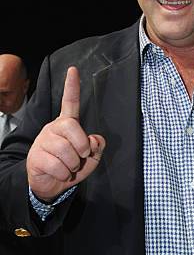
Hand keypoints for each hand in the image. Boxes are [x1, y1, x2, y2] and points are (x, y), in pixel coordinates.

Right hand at [27, 67, 105, 201]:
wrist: (51, 185)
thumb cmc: (71, 167)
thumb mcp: (90, 158)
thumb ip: (97, 147)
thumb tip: (95, 140)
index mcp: (67, 125)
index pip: (70, 102)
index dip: (72, 87)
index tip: (73, 70)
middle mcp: (53, 129)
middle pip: (73, 127)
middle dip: (82, 146)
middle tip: (81, 156)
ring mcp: (43, 142)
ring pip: (67, 151)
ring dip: (74, 164)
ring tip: (69, 166)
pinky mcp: (36, 156)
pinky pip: (58, 166)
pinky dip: (64, 174)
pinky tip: (60, 173)